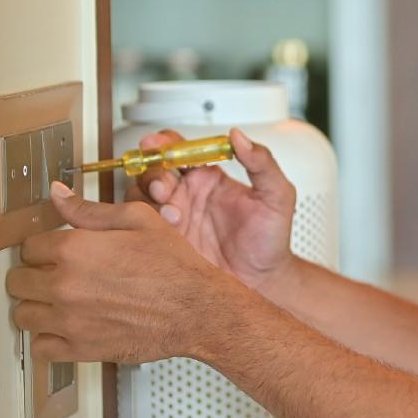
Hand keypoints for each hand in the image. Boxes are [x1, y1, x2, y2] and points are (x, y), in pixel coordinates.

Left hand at [6, 183, 248, 364]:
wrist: (197, 310)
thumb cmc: (174, 266)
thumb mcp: (138, 220)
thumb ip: (89, 209)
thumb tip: (57, 194)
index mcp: (75, 249)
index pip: (29, 247)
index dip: (43, 247)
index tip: (55, 252)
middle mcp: (65, 285)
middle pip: (18, 280)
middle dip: (34, 275)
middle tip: (55, 275)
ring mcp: (69, 320)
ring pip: (22, 314)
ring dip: (36, 306)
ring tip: (57, 302)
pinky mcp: (80, 348)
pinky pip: (40, 347)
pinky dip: (46, 339)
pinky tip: (63, 328)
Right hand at [127, 126, 295, 293]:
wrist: (263, 282)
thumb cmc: (271, 240)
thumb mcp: (277, 196)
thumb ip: (262, 163)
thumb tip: (239, 136)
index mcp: (209, 176)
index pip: (180, 148)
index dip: (165, 142)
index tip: (159, 143)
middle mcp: (186, 193)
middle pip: (153, 168)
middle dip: (153, 172)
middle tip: (164, 187)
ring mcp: (173, 217)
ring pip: (141, 195)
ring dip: (149, 199)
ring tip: (173, 216)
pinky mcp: (164, 241)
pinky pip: (140, 225)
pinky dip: (144, 223)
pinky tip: (167, 231)